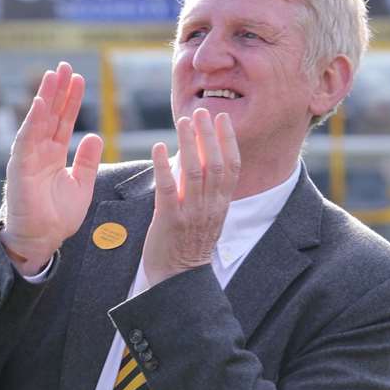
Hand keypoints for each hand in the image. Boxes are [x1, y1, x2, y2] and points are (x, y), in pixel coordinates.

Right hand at [0, 63, 102, 274]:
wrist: (42, 239)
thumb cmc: (57, 215)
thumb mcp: (81, 183)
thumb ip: (87, 160)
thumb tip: (95, 135)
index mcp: (54, 154)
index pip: (64, 120)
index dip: (71, 100)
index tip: (79, 79)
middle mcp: (40, 151)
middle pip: (50, 114)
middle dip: (58, 90)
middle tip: (65, 66)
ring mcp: (28, 157)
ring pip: (38, 120)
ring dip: (45, 97)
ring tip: (53, 75)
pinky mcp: (20, 167)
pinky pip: (26, 139)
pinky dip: (33, 120)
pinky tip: (40, 102)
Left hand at [142, 107, 240, 285]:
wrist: (179, 278)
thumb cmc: (190, 244)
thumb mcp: (207, 216)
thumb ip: (207, 190)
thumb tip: (201, 159)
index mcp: (221, 204)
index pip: (232, 167)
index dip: (228, 141)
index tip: (223, 119)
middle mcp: (210, 207)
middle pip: (214, 164)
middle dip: (209, 136)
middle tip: (202, 112)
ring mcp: (191, 213)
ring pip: (193, 172)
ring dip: (188, 144)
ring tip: (183, 122)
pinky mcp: (170, 220)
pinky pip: (168, 189)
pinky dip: (163, 166)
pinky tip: (157, 147)